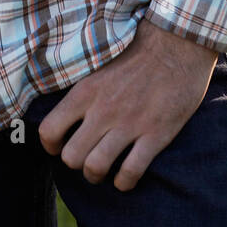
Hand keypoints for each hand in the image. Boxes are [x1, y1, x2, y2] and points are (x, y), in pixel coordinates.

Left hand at [37, 19, 217, 190]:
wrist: (177, 44)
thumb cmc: (138, 53)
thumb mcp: (99, 65)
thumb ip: (82, 91)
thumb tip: (67, 112)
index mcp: (85, 91)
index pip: (49, 130)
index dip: (51, 146)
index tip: (61, 147)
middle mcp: (103, 110)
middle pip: (71, 157)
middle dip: (77, 164)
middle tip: (87, 158)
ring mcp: (129, 124)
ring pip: (96, 168)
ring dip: (98, 175)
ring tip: (105, 170)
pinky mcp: (156, 134)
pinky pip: (130, 172)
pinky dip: (125, 182)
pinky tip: (126, 177)